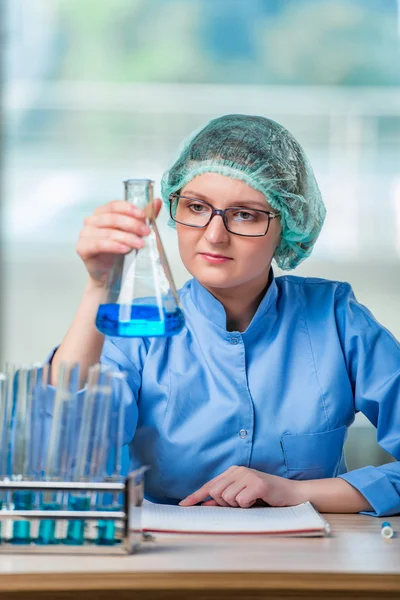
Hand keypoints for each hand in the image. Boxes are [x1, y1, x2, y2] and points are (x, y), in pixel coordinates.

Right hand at [76, 198, 161, 285]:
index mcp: (102, 213)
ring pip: (108, 232)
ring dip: (126, 237)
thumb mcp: (134, 233)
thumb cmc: (119, 252)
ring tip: (140, 244)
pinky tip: (125, 249)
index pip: (114, 205)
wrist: (109, 275)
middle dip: (132, 224)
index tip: (143, 216)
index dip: (129, 209)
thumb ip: (144, 217)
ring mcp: (84, 234)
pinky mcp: (82, 248)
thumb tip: (157, 202)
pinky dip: (114, 246)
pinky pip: (99, 244)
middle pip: (112, 218)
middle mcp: (91, 221)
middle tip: (146, 232)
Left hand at [179, 466, 300, 507]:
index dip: (196, 496)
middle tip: (242, 503)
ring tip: (252, 501)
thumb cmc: (266, 497)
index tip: (183, 505)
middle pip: (216, 492)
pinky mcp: (257, 483)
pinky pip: (241, 501)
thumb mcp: (242, 498)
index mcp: (233, 471)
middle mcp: (238, 470)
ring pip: (227, 498)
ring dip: (238, 505)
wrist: (292, 495)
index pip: (210, 485)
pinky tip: (258, 500)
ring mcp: (248, 475)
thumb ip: (224, 500)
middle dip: (225, 503)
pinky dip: (248, 505)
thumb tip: (205, 505)